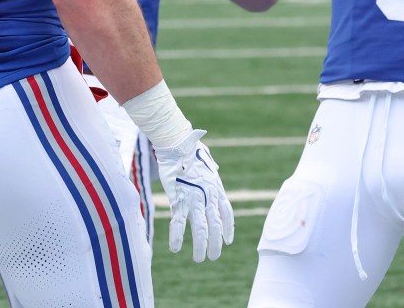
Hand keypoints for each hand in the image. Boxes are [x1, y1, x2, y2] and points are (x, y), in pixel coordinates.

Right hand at [153, 128, 233, 261]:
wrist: (177, 143)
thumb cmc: (191, 149)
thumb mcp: (207, 161)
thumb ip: (210, 170)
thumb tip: (214, 169)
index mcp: (216, 187)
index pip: (227, 212)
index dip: (228, 228)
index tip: (228, 241)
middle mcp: (208, 195)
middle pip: (215, 224)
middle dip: (215, 243)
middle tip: (213, 256)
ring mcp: (194, 198)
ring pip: (200, 227)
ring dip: (201, 245)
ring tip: (199, 259)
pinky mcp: (178, 198)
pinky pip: (178, 222)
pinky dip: (177, 236)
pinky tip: (175, 248)